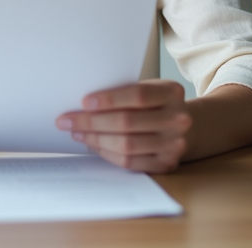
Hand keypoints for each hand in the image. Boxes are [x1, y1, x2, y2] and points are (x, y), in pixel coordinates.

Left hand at [55, 80, 190, 172]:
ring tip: (76, 133)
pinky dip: (107, 153)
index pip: (138, 95)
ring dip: (95, 139)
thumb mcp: (148, 89)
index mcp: (172, 92)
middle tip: (67, 121)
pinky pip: (129, 162)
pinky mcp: (166, 164)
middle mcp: (178, 119)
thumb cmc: (155, 104)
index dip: (109, 99)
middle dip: (91, 122)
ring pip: (126, 144)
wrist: (184, 127)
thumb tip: (82, 103)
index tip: (84, 102)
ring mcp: (174, 144)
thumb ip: (123, 92)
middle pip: (127, 122)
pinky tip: (93, 145)